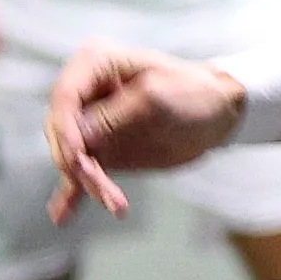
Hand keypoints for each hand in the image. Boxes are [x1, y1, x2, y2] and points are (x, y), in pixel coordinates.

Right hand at [47, 43, 242, 221]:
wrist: (218, 112)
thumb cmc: (194, 91)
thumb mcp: (156, 98)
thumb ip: (115, 116)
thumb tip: (78, 138)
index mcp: (96, 63)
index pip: (64, 97)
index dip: (65, 131)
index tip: (77, 159)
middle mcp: (87, 91)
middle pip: (62, 131)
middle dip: (77, 163)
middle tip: (104, 190)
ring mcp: (90, 122)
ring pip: (71, 156)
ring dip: (86, 183)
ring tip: (116, 204)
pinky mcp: (101, 149)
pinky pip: (79, 173)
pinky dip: (72, 194)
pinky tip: (62, 216)